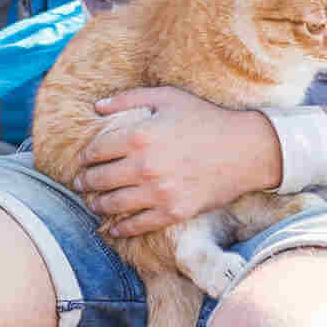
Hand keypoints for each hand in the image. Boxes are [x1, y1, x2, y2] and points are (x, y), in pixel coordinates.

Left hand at [74, 87, 282, 237]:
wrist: (246, 150)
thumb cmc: (206, 119)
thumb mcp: (167, 98)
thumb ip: (128, 99)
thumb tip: (98, 106)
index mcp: (138, 136)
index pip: (96, 151)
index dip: (84, 157)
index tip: (81, 161)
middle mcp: (144, 166)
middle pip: (99, 179)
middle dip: (85, 182)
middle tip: (80, 184)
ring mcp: (159, 192)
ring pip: (113, 204)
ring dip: (96, 205)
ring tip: (92, 202)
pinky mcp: (174, 211)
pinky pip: (138, 224)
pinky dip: (120, 228)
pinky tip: (112, 227)